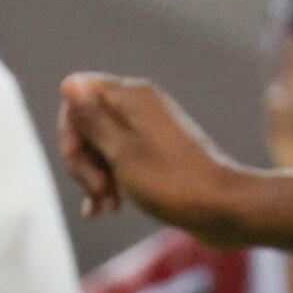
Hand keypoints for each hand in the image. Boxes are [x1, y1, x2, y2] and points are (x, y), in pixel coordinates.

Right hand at [58, 74, 245, 235]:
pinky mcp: (155, 154)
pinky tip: (105, 209)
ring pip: (101, 146)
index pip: (77, 96)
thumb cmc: (172, 183)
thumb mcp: (121, 152)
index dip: (71, 130)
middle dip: (83, 160)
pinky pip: (119, 161)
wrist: (222, 209)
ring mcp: (148, 131)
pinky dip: (109, 182)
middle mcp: (140, 106)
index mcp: (132, 96)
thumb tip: (69, 83)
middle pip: (87, 123)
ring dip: (95, 177)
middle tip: (99, 190)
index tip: (79, 161)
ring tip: (107, 205)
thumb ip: (92, 118)